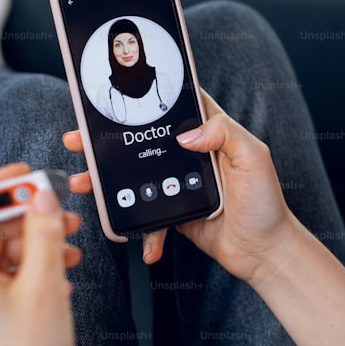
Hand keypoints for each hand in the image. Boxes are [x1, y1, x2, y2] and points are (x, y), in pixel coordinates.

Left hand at [0, 163, 82, 345]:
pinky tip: (63, 270)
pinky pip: (10, 274)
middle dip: (26, 216)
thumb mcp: (44, 284)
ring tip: (71, 243)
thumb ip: (44, 232)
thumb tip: (43, 196)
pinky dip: (36, 265)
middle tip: (62, 208)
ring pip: (4, 251)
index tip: (27, 174)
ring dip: (37, 241)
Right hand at [63, 90, 297, 282]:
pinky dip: (142, 232)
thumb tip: (186, 134)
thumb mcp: (254, 158)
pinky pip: (148, 218)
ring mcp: (178, 185)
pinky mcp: (173, 212)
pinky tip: (142, 242)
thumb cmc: (266, 203)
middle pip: (143, 140)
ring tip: (82, 182)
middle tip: (78, 139)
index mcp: (210, 134)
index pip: (175, 106)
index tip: (114, 93)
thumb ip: (224, 134)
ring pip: (135, 177)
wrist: (265, 252)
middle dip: (107, 140)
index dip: (146, 97)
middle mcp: (191, 155)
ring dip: (107, 182)